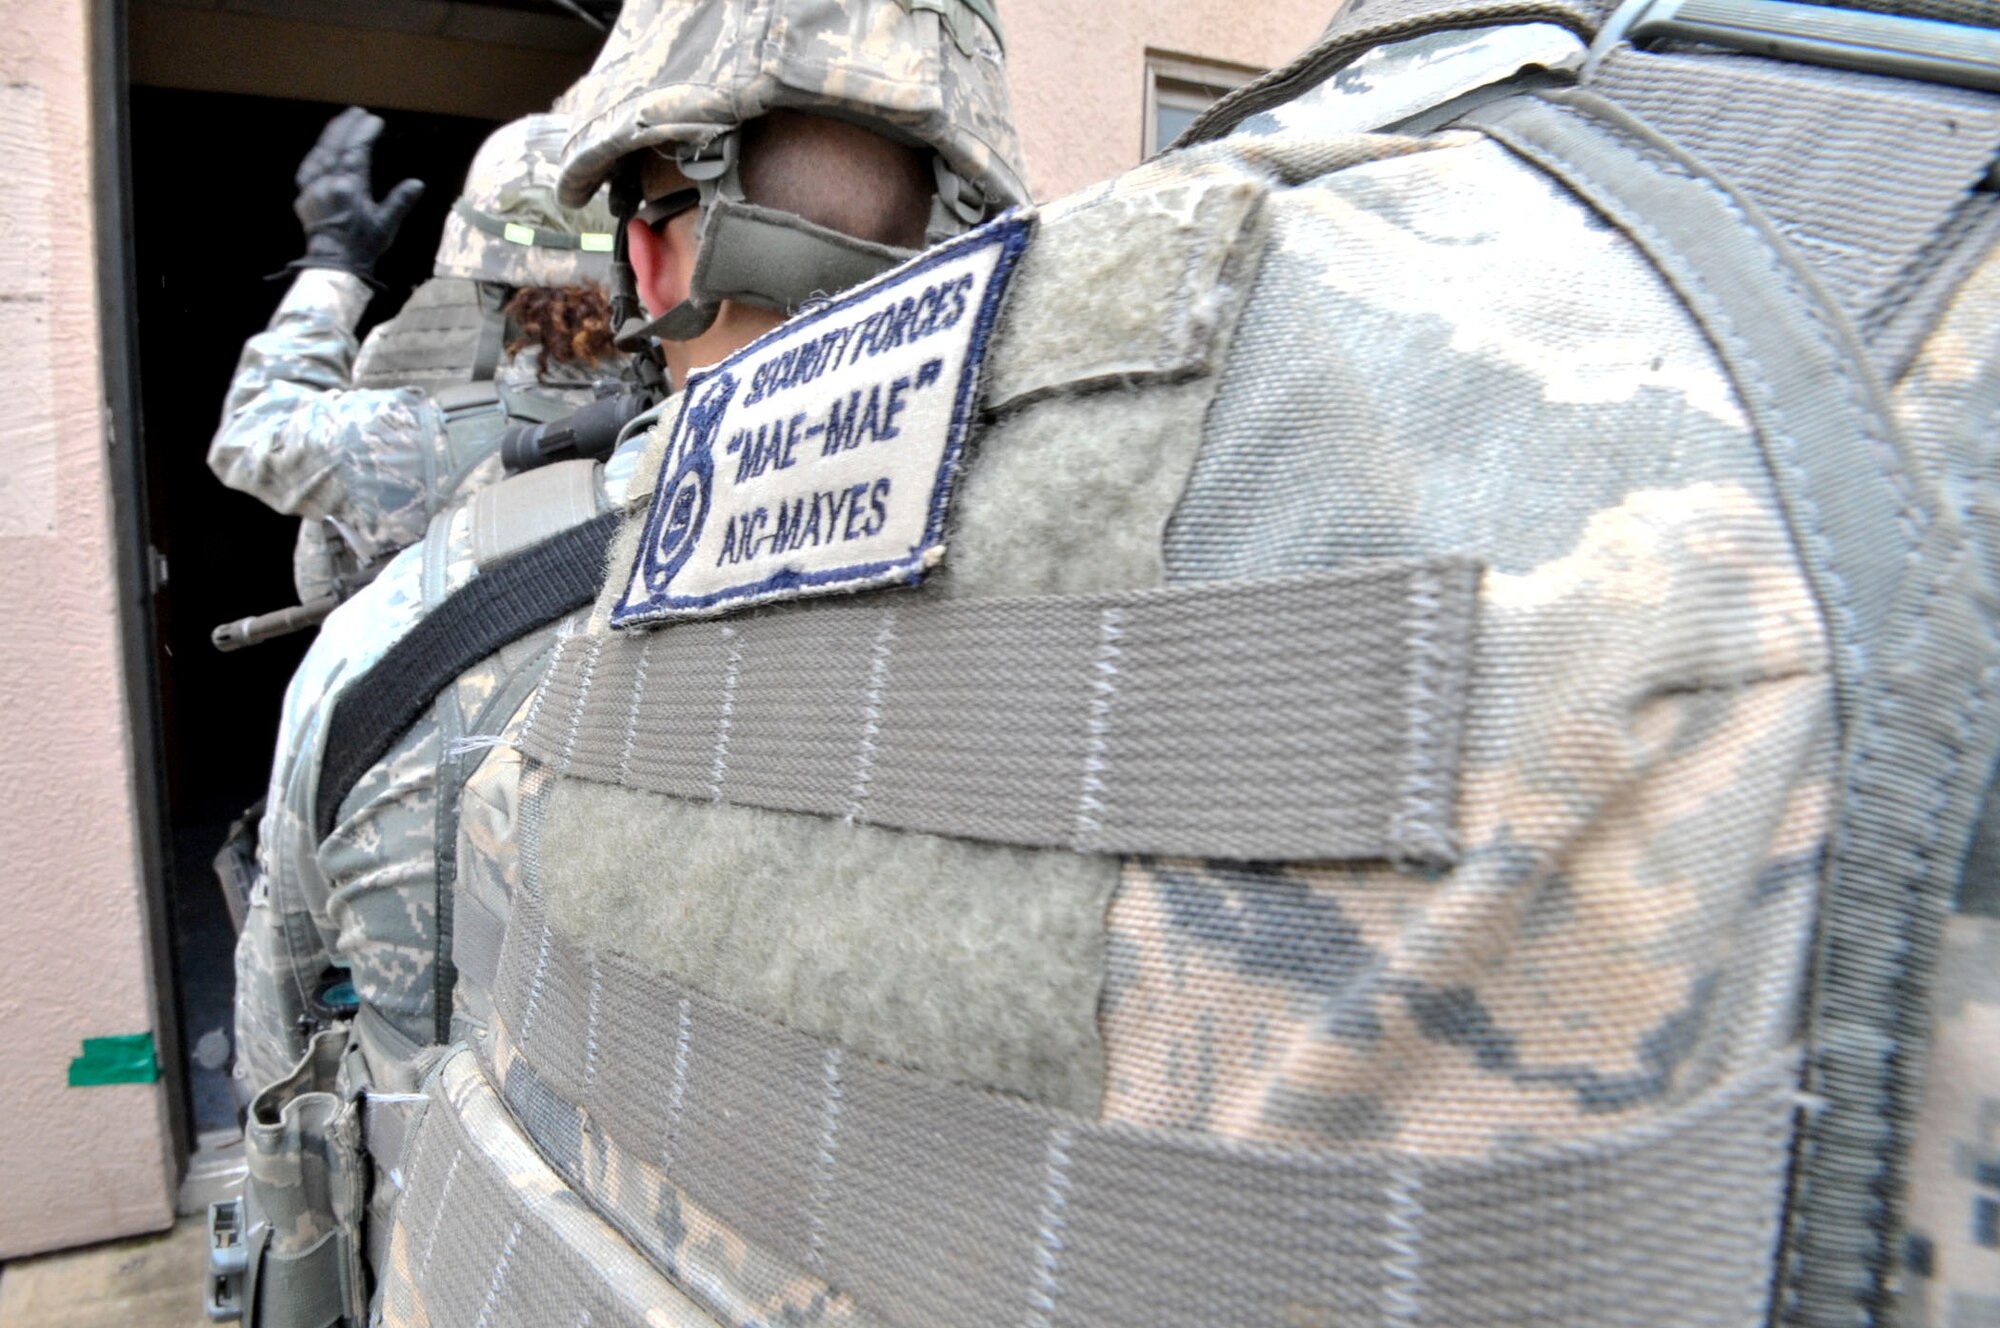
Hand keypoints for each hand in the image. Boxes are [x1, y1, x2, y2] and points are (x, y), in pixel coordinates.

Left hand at [289, 107, 424, 280]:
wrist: (333, 265)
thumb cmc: (363, 245)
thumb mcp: (386, 225)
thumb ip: (400, 201)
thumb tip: (417, 183)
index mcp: (348, 186)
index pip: (356, 151)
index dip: (365, 133)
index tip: (375, 120)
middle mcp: (327, 182)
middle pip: (335, 146)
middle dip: (346, 126)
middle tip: (357, 112)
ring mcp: (312, 188)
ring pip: (319, 153)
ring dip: (330, 135)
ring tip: (341, 123)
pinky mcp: (304, 196)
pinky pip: (308, 167)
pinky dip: (317, 153)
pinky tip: (323, 149)